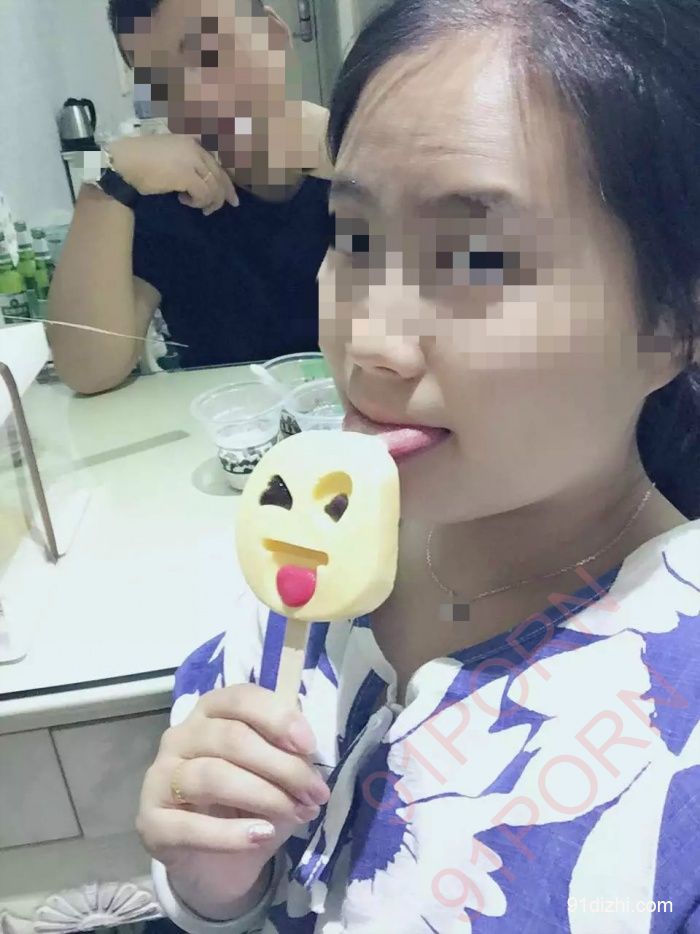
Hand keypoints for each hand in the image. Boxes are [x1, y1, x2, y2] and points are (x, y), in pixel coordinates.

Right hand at [108, 135, 238, 213]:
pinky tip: (184, 202)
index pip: (216, 163)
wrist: (123, 162)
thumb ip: (186, 163)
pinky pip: (204, 194)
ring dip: (208, 201)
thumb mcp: (168, 157)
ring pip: (214, 186)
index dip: (226, 180)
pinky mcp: (186, 175)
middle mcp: (194, 149)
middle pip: (220, 174)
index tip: (231, 194)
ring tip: (198, 207)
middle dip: (226, 193)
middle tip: (231, 205)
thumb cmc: (138, 160)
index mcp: (191, 143)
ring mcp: (191, 160)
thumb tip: (198, 181)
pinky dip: (198, 202)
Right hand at [137, 684, 329, 912]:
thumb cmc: (249, 803)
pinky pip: (191, 826)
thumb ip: (288, 750)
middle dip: (282, 766)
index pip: (240, 698)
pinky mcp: (152, 822)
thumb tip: (307, 744)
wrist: (217, 863)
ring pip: (214, 777)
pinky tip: (262, 836)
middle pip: (232, 738)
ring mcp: (160, 777)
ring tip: (297, 814)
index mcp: (211, 712)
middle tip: (315, 793)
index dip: (277, 717)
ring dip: (264, 796)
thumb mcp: (275, 772)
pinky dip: (232, 833)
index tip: (309, 746)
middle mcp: (180, 736)